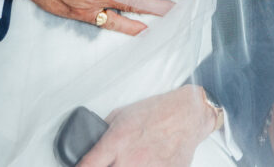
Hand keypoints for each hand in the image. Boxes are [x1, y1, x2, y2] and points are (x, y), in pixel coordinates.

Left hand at [78, 86, 217, 166]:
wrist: (186, 114)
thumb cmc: (157, 111)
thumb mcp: (121, 115)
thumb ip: (104, 134)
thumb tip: (93, 147)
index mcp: (117, 142)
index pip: (87, 166)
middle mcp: (130, 159)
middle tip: (108, 163)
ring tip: (130, 161)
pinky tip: (144, 162)